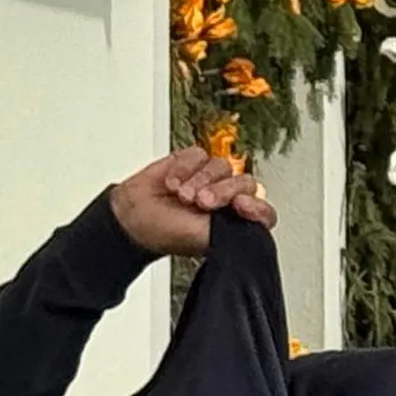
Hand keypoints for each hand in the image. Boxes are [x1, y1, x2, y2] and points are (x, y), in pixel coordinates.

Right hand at [109, 148, 272, 256]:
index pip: (262, 210)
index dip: (257, 207)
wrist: (133, 220)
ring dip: (199, 180)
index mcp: (234, 219)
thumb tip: (258, 228)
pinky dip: (183, 168)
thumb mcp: (204, 240)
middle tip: (201, 202)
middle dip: (222, 192)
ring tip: (181, 195)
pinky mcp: (190, 162)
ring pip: (222, 166)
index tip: (241, 206)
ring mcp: (209, 178)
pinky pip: (198, 155)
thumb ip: (234, 233)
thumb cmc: (166, 233)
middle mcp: (226, 198)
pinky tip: (171, 182)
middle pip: (244, 183)